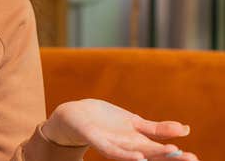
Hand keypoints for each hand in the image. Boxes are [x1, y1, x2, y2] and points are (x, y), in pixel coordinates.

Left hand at [41, 99, 199, 160]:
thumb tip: (185, 130)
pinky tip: (138, 157)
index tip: (195, 157)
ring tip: (170, 153)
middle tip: (191, 158)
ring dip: (151, 155)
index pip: (161, 152)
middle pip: (151, 154)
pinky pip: (111, 150)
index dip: (177, 156)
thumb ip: (158, 129)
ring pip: (134, 153)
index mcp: (138, 144)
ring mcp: (112, 145)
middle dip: (171, 157)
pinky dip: (124, 154)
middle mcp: (127, 148)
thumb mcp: (135, 123)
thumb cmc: (107, 122)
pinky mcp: (96, 139)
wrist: (76, 115)